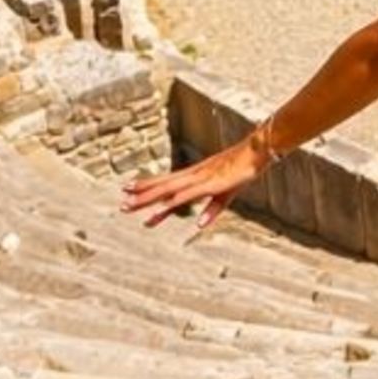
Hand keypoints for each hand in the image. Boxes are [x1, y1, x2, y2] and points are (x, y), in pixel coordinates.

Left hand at [119, 136, 265, 234]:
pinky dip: (177, 199)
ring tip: (133, 206)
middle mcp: (192, 176)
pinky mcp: (211, 183)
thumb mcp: (225, 194)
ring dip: (150, 198)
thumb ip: (212, 210)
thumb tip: (199, 225)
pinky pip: (191, 193)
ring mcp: (200, 179)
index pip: (165, 182)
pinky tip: (165, 206)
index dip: (146, 186)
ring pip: (170, 190)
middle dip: (141, 196)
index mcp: (193, 176)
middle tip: (121, 204)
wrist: (256, 152)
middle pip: (162, 187)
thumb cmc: (241, 170)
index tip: (127, 189)